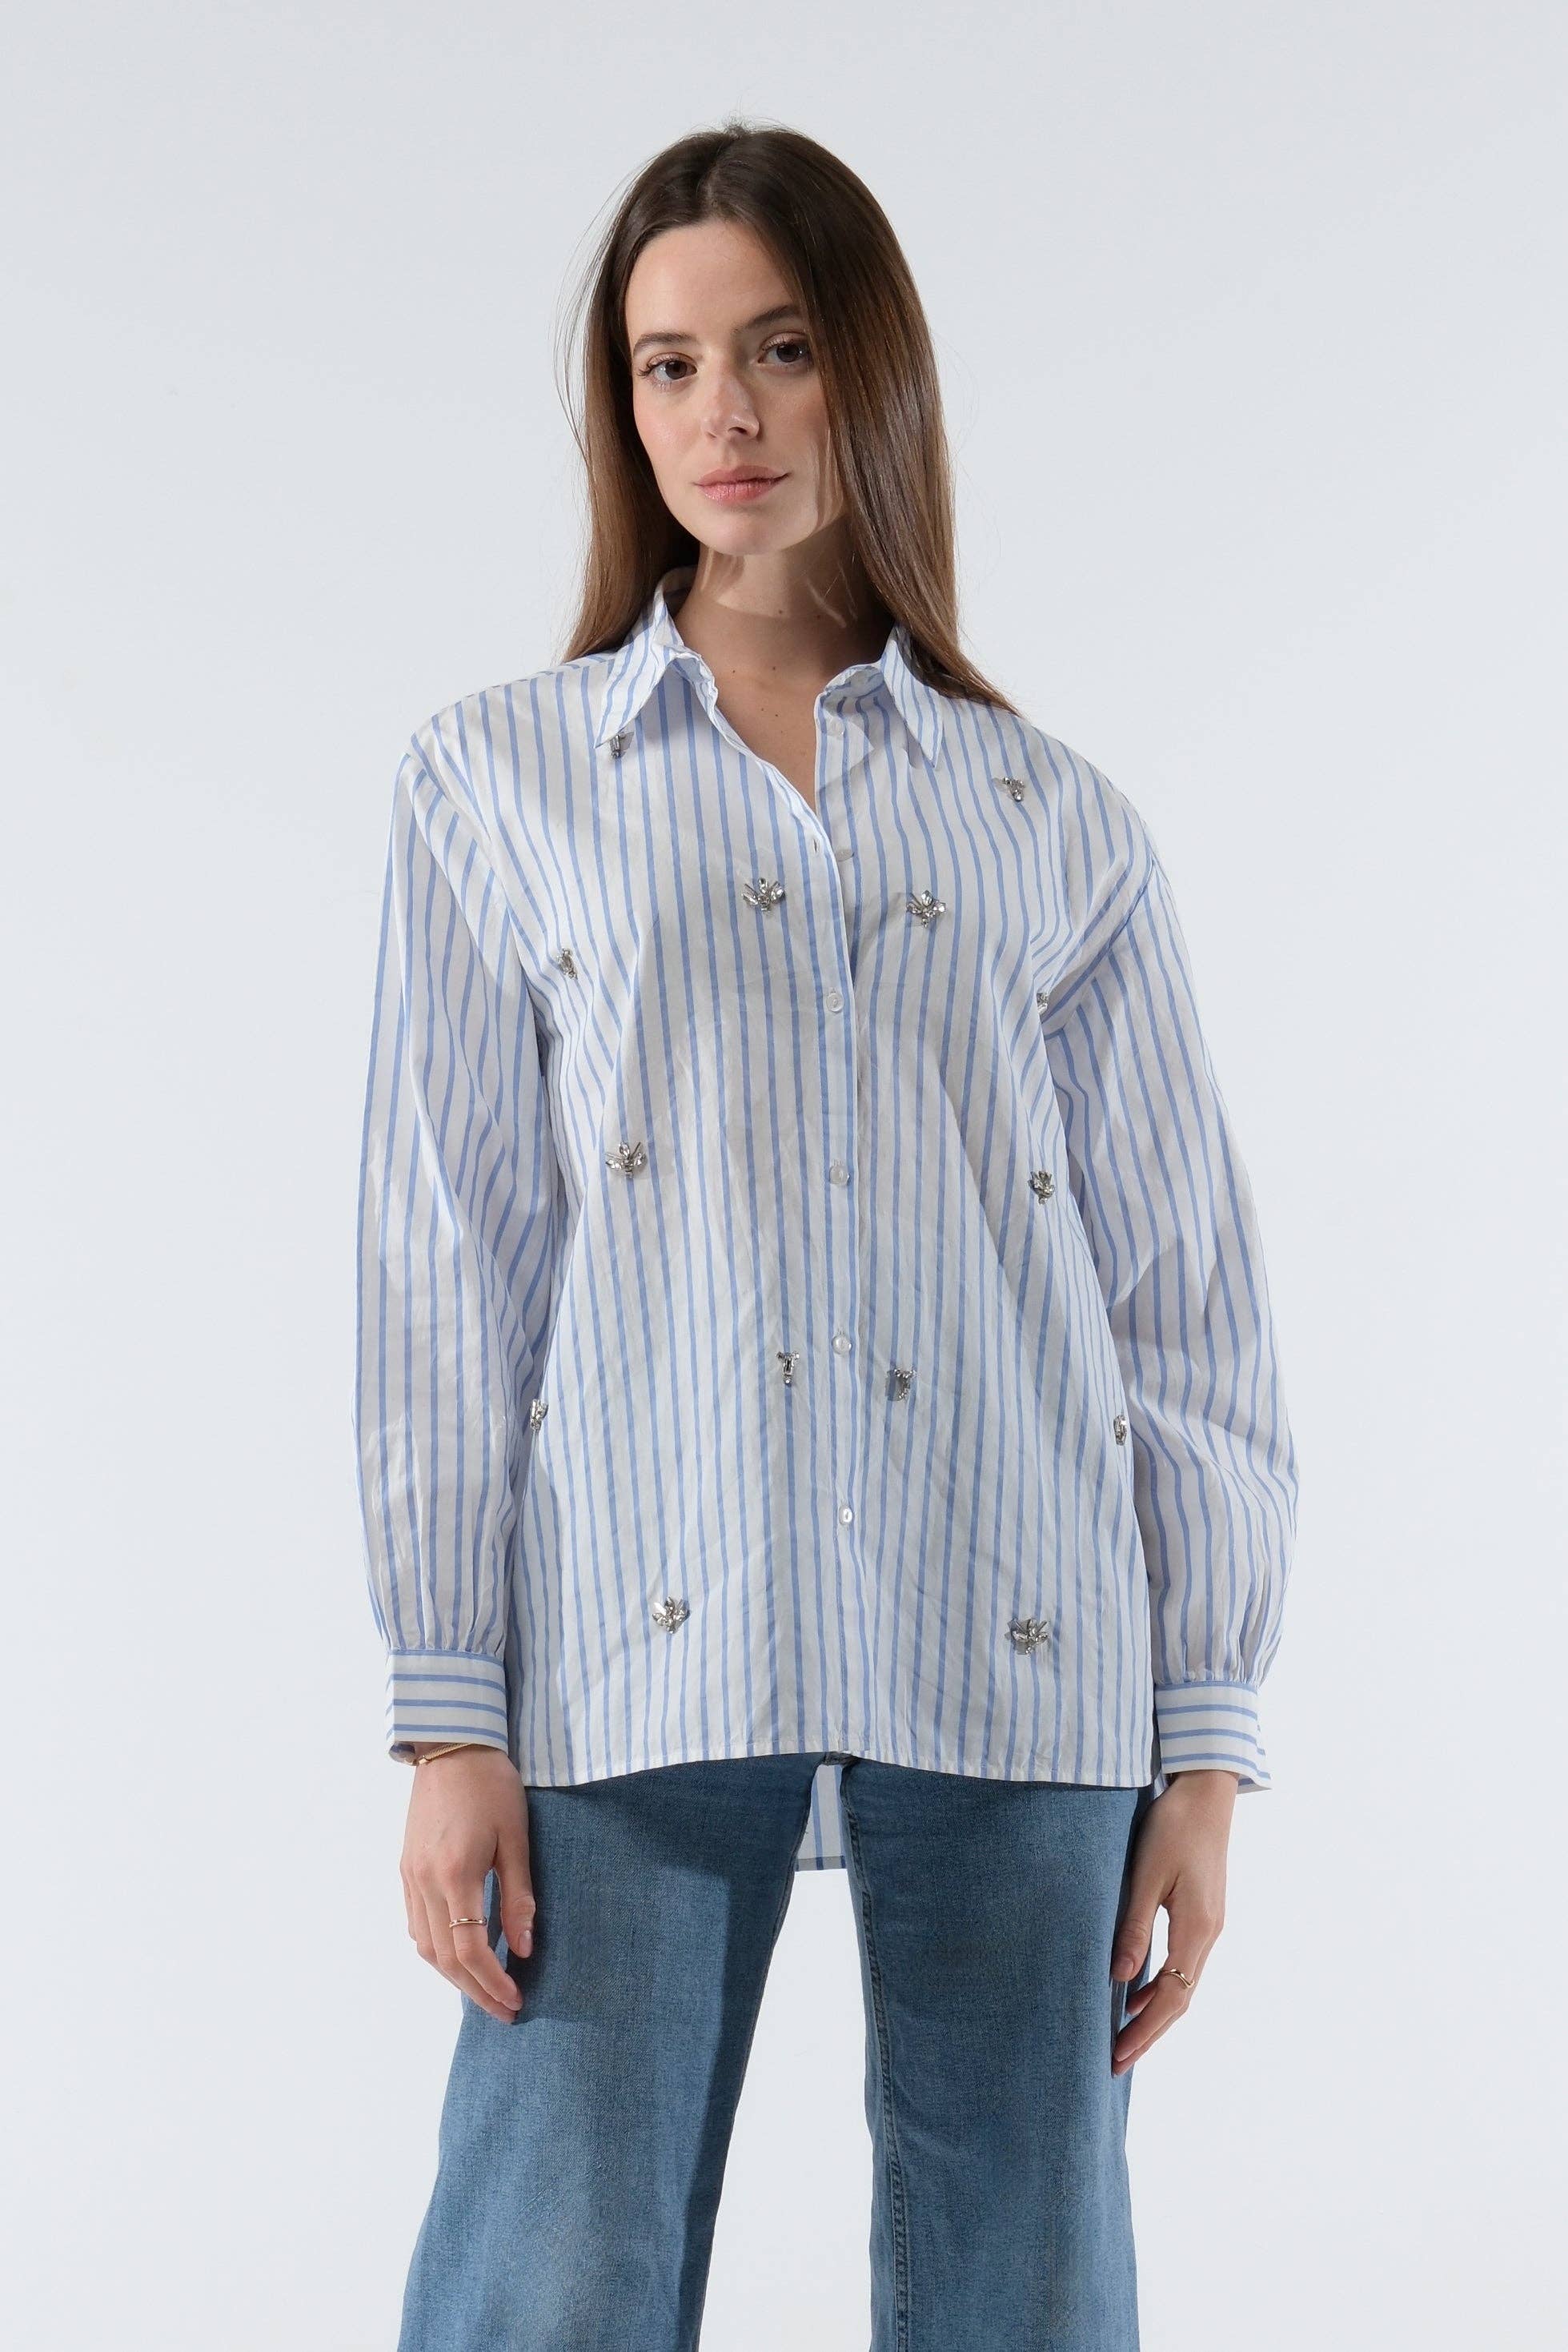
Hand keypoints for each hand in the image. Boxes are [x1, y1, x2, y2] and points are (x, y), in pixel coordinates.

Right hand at [401, 1746, 537, 2022]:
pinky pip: (416, 1924)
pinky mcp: (406, 1867)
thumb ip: (519, 1897)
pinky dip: (437, 1949)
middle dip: (475, 1991)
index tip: (516, 2002)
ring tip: (486, 1990)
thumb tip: (525, 1950)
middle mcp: (424, 1881)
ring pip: (425, 1946)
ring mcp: (410, 1875)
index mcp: (455, 1873)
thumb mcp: (517, 1838)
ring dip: (454, 1975)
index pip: (469, 1949)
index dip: (492, 1983)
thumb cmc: (492, 1785)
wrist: (451, 1745)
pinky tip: (460, 1954)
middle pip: (443, 1958)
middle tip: (505, 2011)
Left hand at [1109, 1769, 1236, 2074]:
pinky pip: (1183, 1962)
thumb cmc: (1173, 1826)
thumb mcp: (1147, 1874)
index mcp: (1197, 1928)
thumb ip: (1135, 1926)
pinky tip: (1138, 1990)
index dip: (1144, 2031)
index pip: (1171, 1998)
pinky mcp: (1203, 1912)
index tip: (1117, 2056)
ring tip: (1123, 2036)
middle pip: (1181, 2000)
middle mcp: (1209, 1933)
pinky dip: (1162, 1984)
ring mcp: (1210, 1924)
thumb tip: (1120, 1978)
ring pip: (1184, 1983)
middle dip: (1149, 2033)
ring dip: (1155, 2011)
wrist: (1207, 1791)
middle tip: (1115, 2062)